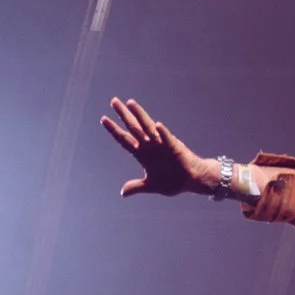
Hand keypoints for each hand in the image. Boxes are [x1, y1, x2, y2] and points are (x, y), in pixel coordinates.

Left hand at [101, 98, 218, 197]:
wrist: (191, 181)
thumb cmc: (172, 181)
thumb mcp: (150, 185)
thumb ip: (136, 186)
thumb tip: (123, 193)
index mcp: (142, 154)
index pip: (124, 139)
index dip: (114, 130)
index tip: (103, 119)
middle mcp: (150, 146)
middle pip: (133, 127)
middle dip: (124, 115)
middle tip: (114, 101)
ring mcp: (161, 145)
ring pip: (148, 127)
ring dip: (140, 115)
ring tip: (130, 103)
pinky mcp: (175, 148)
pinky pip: (168, 139)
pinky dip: (163, 133)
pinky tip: (158, 125)